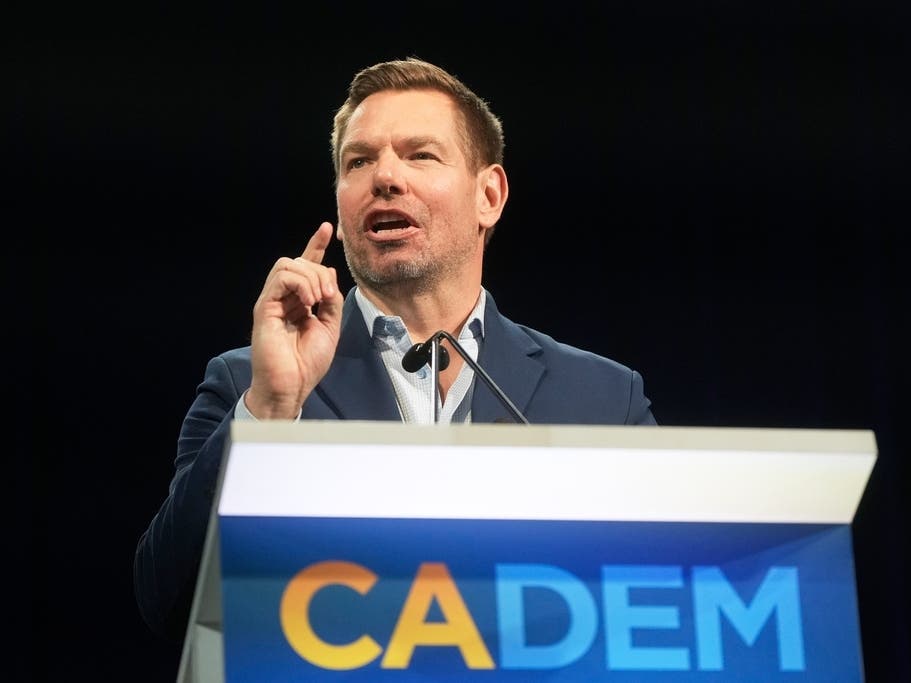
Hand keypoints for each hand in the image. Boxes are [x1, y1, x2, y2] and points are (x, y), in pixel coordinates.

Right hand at [246, 222, 343, 418]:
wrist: (292, 385)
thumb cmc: (307, 362)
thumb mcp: (330, 327)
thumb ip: (331, 300)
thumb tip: (329, 272)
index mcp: (300, 302)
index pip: (306, 267)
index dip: (315, 245)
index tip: (326, 228)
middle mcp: (284, 298)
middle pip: (299, 262)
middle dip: (319, 271)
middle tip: (328, 295)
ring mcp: (272, 301)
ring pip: (288, 264)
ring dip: (310, 276)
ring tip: (318, 299)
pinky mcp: (264, 307)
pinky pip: (280, 278)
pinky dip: (300, 284)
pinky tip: (308, 302)